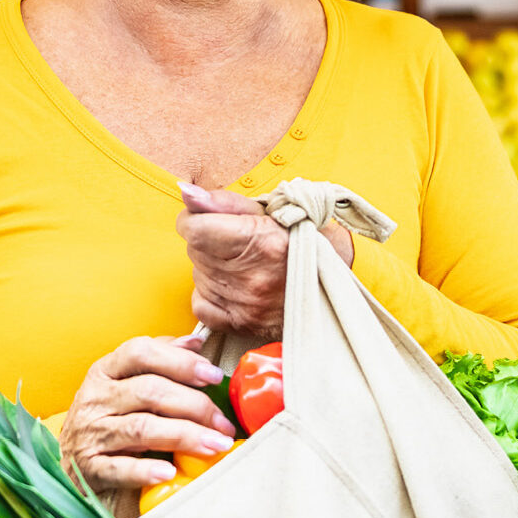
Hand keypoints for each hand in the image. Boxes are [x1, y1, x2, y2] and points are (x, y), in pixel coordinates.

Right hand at [59, 334, 236, 489]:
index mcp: (105, 370)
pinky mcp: (90, 467)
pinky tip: (170, 472)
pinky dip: (146, 470)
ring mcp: (90, 432)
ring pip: (141, 428)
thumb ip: (159, 359)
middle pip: (149, 391)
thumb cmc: (106, 415)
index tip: (213, 376)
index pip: (141, 352)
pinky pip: (119, 468)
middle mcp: (96, 398)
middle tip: (224, 422)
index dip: (180, 361)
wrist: (65, 460)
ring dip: (184, 436)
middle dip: (194, 405)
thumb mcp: (123, 381)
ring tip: (216, 444)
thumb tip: (195, 342)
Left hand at [177, 184, 351, 339]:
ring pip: (198, 276)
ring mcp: (246, 304)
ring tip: (241, 263)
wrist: (331, 286)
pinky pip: (201, 304)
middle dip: (207, 242)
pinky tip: (231, 285)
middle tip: (235, 242)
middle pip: (195, 252)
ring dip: (210, 267)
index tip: (207, 219)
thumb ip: (223, 202)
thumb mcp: (269, 211)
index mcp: (260, 241)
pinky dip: (209, 293)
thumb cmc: (302, 242)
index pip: (194, 229)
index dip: (194, 220)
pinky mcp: (242, 324)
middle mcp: (251, 276)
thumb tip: (185, 193)